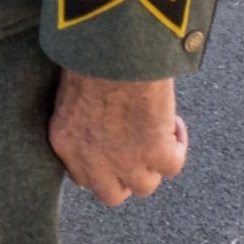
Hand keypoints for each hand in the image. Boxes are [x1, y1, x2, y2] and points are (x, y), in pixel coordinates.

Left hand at [48, 70, 187, 206]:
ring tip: (155, 133)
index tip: (110, 151)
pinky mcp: (156, 153)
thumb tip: (99, 117)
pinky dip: (178, 145)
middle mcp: (92, 160)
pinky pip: (173, 165)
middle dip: (124, 178)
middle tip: (136, 152)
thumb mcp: (72, 92)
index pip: (81, 177)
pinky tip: (173, 123)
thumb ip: (82, 117)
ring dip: (152, 163)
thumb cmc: (89, 56)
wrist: (114, 49)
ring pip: (145, 185)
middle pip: (111, 195)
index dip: (100, 166)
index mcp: (65, 142)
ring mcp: (125, 161)